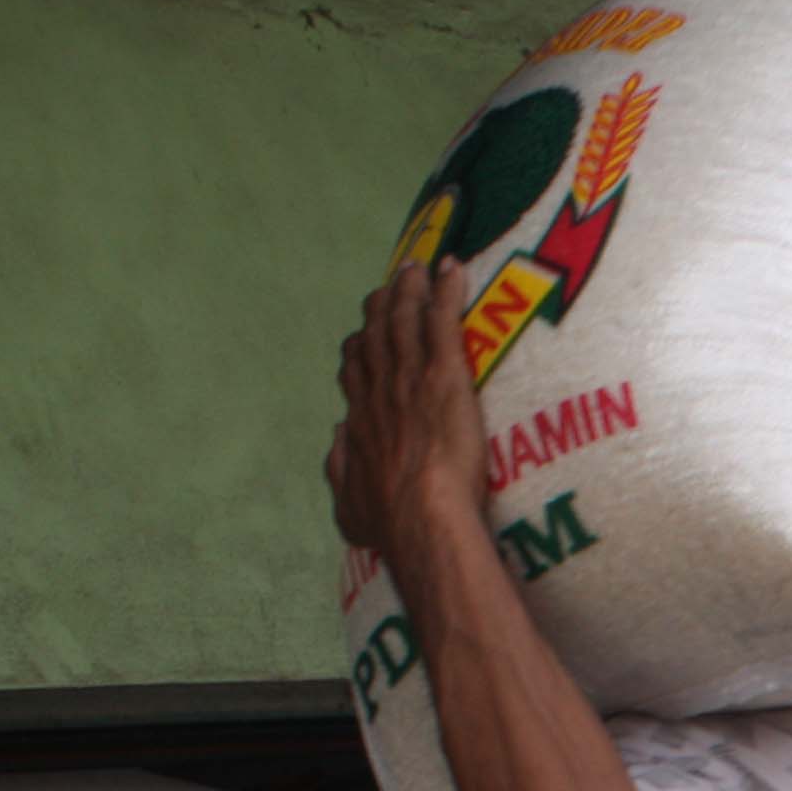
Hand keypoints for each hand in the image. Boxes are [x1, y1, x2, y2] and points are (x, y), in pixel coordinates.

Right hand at [327, 260, 489, 569]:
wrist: (419, 514)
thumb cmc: (390, 522)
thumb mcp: (350, 506)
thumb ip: (340, 470)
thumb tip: (338, 441)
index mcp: (360, 420)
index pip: (355, 371)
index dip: (360, 348)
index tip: (364, 336)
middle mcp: (380, 389)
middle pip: (377, 335)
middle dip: (383, 306)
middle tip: (391, 285)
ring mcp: (409, 378)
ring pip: (405, 319)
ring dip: (411, 289)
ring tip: (417, 268)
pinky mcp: (443, 375)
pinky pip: (442, 322)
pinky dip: (446, 292)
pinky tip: (452, 270)